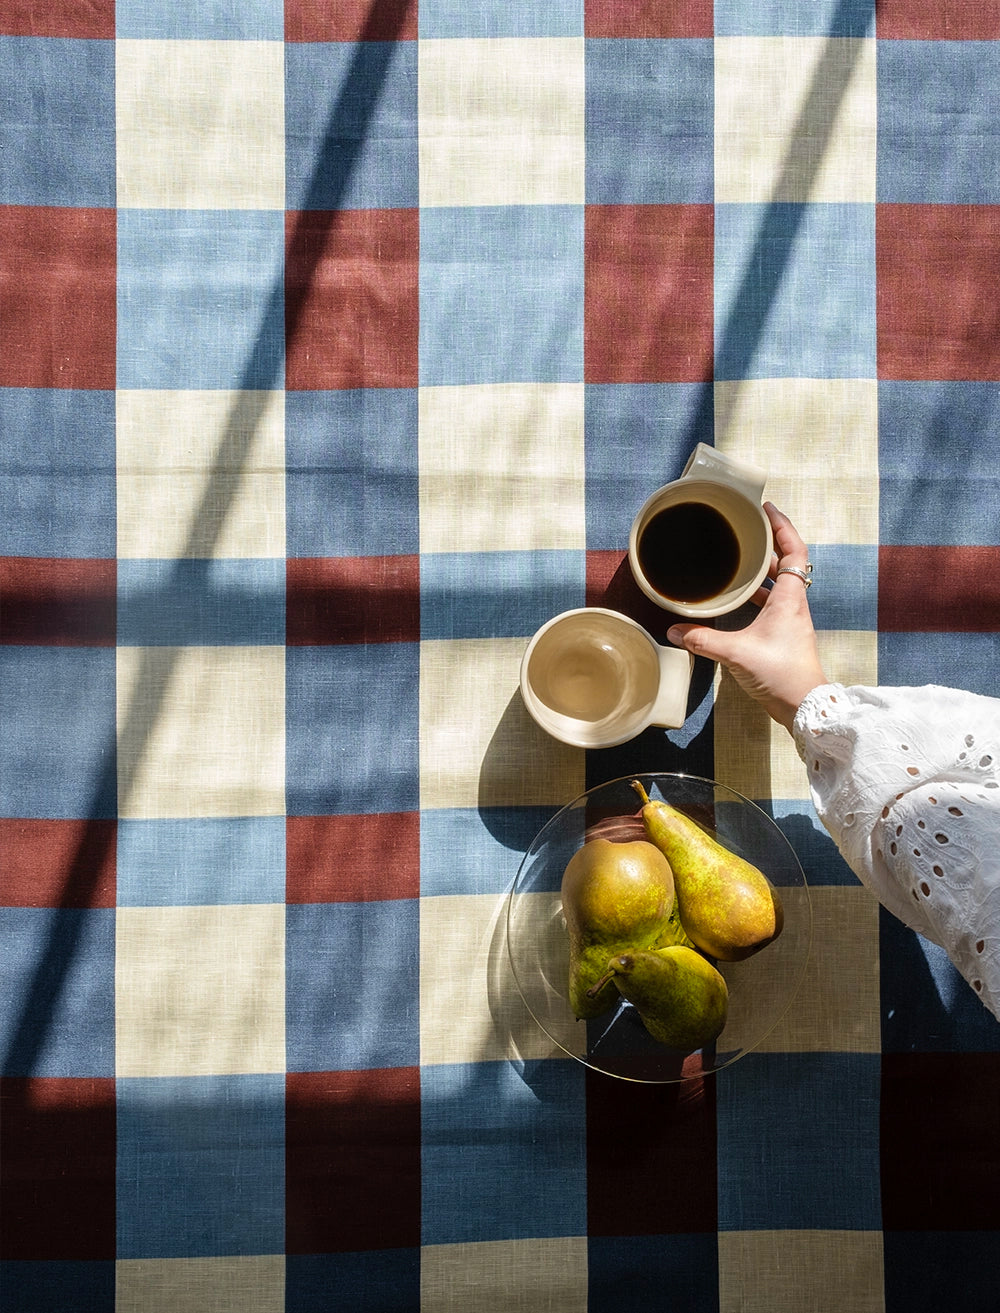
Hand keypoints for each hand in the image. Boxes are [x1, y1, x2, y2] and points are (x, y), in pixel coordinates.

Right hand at [665, 503, 826, 731]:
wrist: (805, 707)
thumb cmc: (781, 675)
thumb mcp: (736, 654)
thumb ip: (703, 640)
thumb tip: (674, 632)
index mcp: (790, 599)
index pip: (794, 550)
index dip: (782, 526)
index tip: (766, 509)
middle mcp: (794, 606)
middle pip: (786, 564)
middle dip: (767, 545)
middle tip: (745, 531)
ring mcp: (790, 622)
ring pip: (779, 586)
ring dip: (761, 572)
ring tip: (737, 560)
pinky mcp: (783, 637)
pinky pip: (771, 606)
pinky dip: (756, 596)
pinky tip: (736, 601)